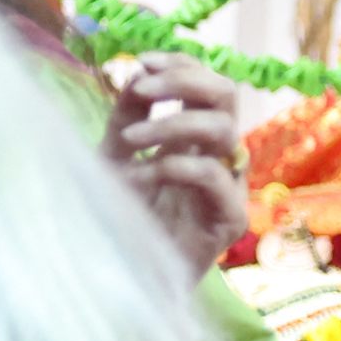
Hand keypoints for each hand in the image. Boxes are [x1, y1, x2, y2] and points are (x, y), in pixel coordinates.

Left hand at [102, 52, 252, 272]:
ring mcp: (226, 187)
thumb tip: (139, 71)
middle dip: (185, 80)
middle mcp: (215, 156)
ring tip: (130, 138)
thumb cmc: (116, 218)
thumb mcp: (112, 156)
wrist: (118, 278)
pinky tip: (144, 176)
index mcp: (192, 137)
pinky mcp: (228, 220)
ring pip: (225, 131)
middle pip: (226, 95)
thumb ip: (126, 115)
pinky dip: (178, 167)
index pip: (205, 83)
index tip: (143, 61)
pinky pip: (217, 178)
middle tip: (144, 87)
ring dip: (173, 123)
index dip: (181, 63)